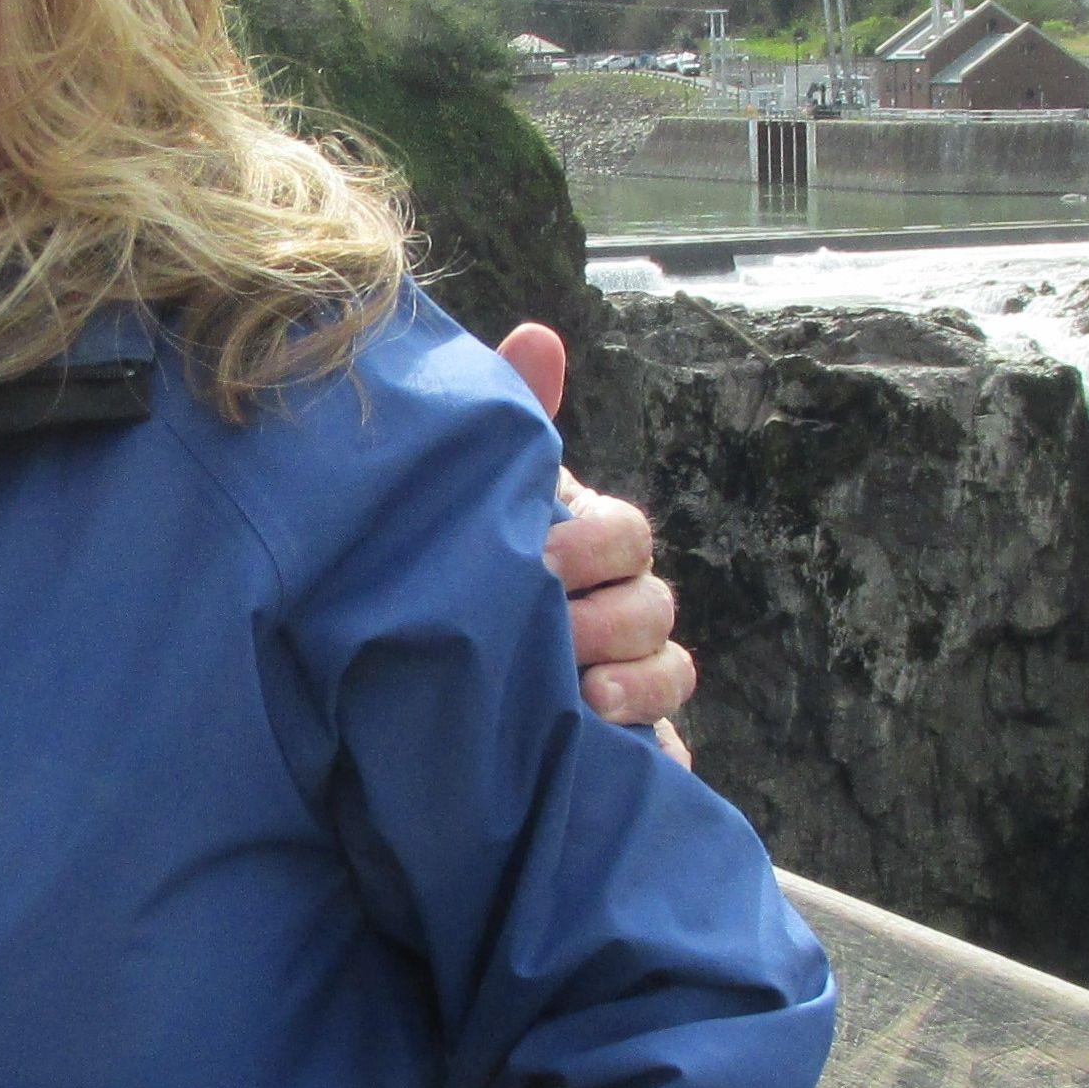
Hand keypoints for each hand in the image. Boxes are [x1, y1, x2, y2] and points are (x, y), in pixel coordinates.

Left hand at [496, 321, 696, 756]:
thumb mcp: (480, 496)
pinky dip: (650, 747)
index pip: (627, 534)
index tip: (544, 559)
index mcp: (589, 544)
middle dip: (612, 618)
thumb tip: (539, 336)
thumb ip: (512, 420)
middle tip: (557, 630)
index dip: (596, 545)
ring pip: (670, 671)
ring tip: (588, 696)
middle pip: (654, 605)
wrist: (418, 664)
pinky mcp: (622, 741)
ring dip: (636, 681)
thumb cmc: (463, 559)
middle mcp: (619, 606)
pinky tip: (614, 748)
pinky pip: (661, 750)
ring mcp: (627, 673)